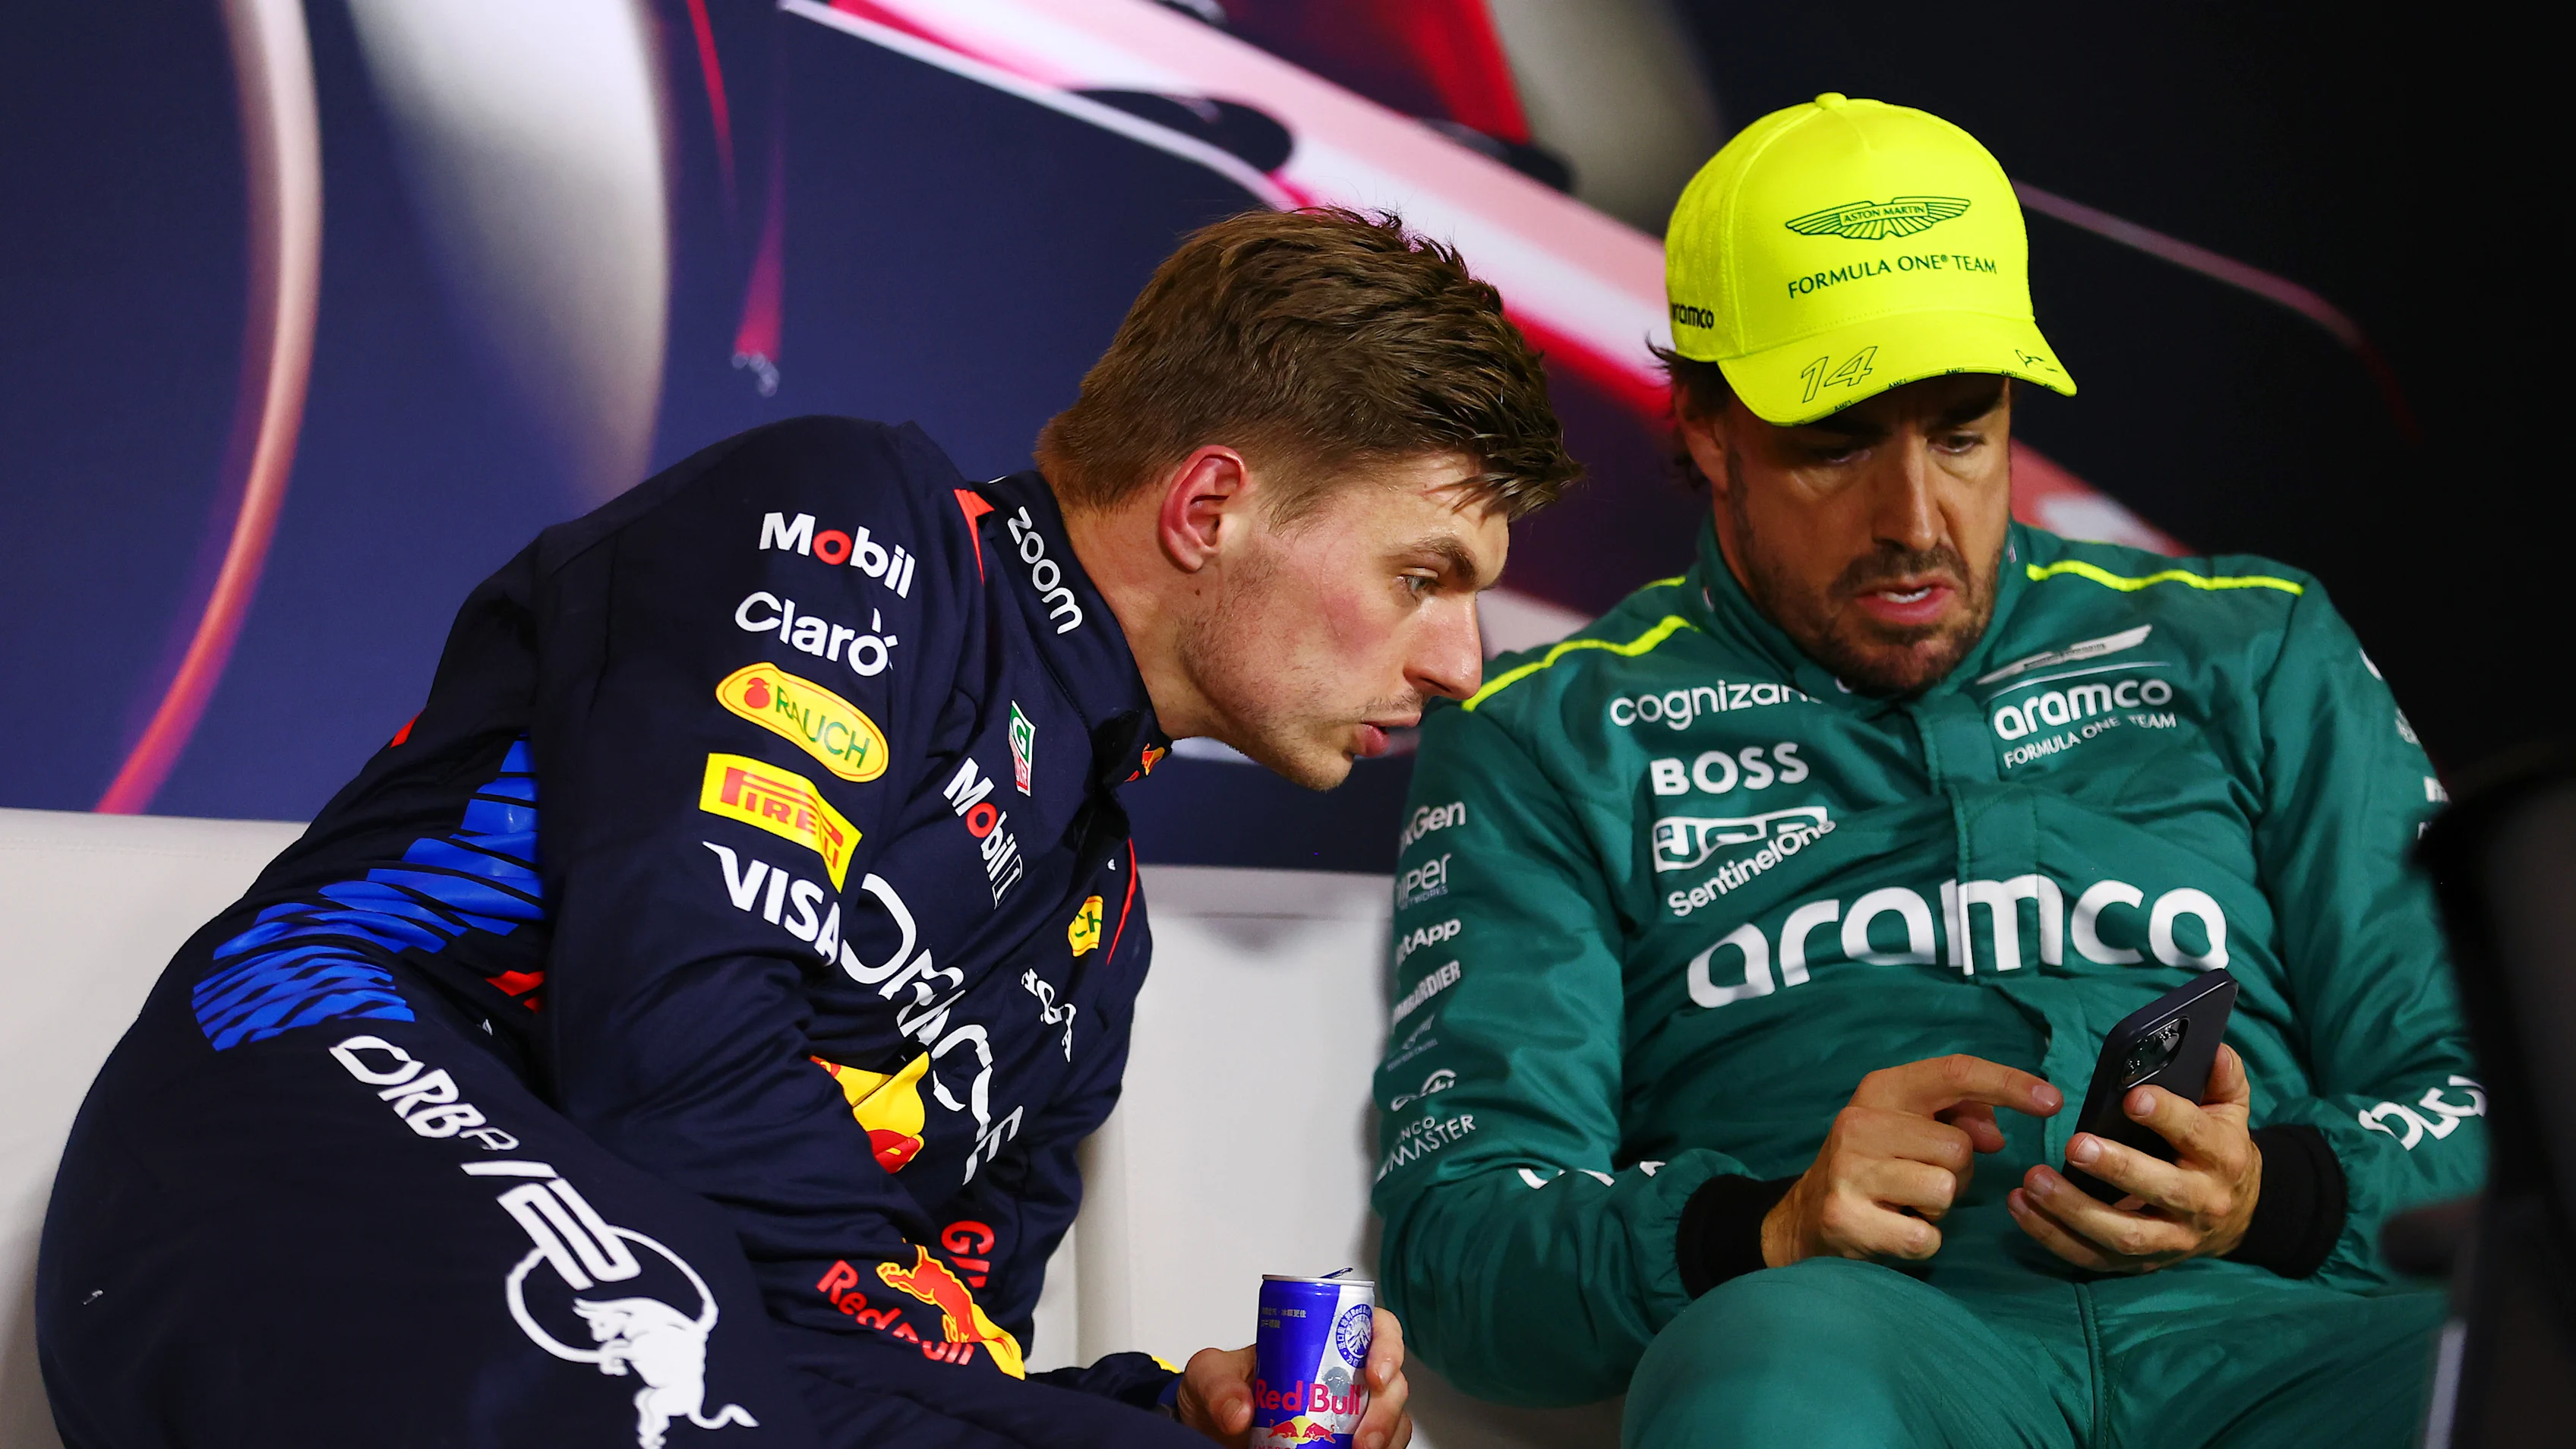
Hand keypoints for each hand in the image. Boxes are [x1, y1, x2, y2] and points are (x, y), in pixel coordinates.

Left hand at [1174, 1307, 1412, 1448]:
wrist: (1211, 1430)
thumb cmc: (1219, 1389)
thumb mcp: (1208, 1375)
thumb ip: (1218, 1385)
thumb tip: (1240, 1413)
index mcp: (1322, 1341)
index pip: (1373, 1327)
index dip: (1387, 1345)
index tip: (1375, 1374)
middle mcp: (1345, 1376)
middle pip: (1392, 1381)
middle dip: (1387, 1409)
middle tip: (1364, 1439)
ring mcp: (1351, 1413)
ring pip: (1395, 1419)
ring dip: (1386, 1437)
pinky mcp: (1348, 1443)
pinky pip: (1382, 1446)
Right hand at [1762, 1054, 2062, 1265]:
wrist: (1805, 1217)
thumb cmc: (1875, 1167)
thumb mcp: (1908, 1128)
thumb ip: (1958, 1117)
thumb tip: (1995, 1135)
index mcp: (1880, 1090)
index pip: (1954, 1073)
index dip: (2009, 1084)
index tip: (2053, 1101)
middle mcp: (1859, 1122)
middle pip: (1959, 1147)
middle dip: (1956, 1172)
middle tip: (1920, 1179)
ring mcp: (1849, 1170)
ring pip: (1945, 1190)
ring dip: (1938, 1208)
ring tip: (1905, 1204)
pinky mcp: (1846, 1217)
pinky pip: (1926, 1236)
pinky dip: (1922, 1241)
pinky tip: (1894, 1229)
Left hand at [2009, 1044, 2260, 1272]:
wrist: (2237, 1214)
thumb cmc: (2218, 1146)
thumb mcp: (2230, 1108)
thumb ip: (2222, 1075)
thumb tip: (2210, 1049)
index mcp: (2222, 1158)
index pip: (2196, 1136)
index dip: (2167, 1116)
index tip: (2133, 1098)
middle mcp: (2201, 1203)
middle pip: (2162, 1191)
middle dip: (2117, 1169)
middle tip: (2075, 1144)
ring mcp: (2170, 1239)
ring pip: (2124, 1234)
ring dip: (2074, 1209)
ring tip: (2034, 1180)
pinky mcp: (2139, 1263)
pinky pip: (2092, 1256)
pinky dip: (2053, 1236)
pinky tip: (2021, 1206)